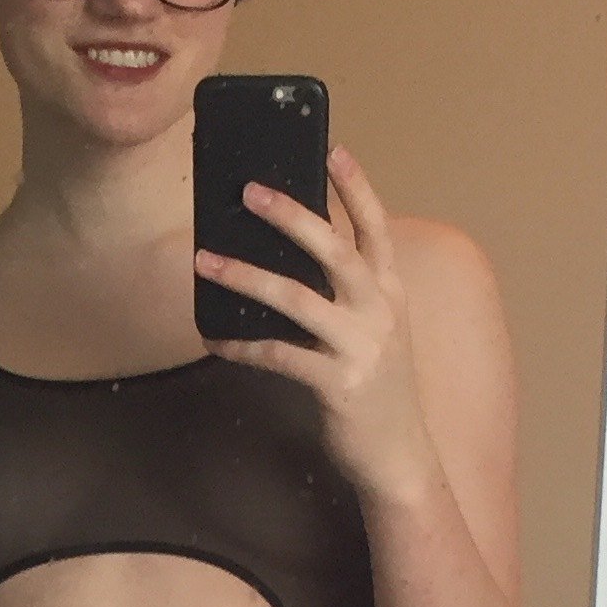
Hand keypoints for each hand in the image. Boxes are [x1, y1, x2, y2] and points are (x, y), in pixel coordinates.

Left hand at [197, 146, 436, 503]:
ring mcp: (362, 348)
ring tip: (205, 260)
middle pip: (335, 250)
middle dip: (291, 215)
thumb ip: (343, 297)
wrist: (400, 457)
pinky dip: (241, 346)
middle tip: (249, 190)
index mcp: (389, 293)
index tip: (332, 149)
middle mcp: (380, 312)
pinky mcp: (339, 384)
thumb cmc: (375, 389)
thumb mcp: (373, 333)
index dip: (356, 187)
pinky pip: (278, 356)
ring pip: (297, 299)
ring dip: (245, 276)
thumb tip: (283, 260)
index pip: (375, 228)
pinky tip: (213, 340)